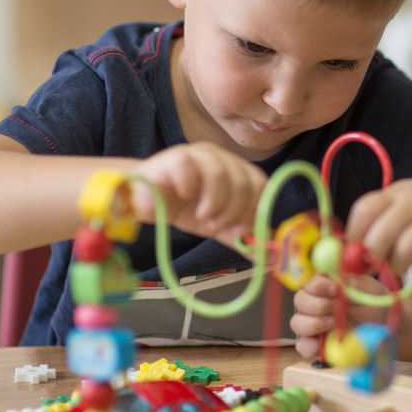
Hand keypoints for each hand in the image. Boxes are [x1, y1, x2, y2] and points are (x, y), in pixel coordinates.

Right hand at [128, 142, 265, 245]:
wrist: (146, 201)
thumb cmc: (184, 209)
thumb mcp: (216, 226)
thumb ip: (239, 237)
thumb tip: (265, 256)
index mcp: (237, 171)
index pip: (259, 184)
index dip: (253, 208)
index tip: (238, 228)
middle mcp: (222, 158)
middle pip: (242, 181)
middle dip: (232, 210)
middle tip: (214, 225)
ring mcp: (198, 154)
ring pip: (219, 173)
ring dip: (214, 202)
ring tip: (202, 217)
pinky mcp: (175, 156)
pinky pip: (188, 166)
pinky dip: (189, 185)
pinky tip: (183, 195)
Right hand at [290, 274, 390, 357]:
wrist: (385, 329)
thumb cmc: (376, 306)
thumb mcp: (368, 290)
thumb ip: (351, 283)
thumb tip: (335, 278)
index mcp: (327, 286)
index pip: (310, 282)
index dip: (318, 285)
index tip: (335, 289)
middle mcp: (317, 304)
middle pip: (300, 300)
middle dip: (317, 304)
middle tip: (336, 307)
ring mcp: (316, 325)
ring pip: (297, 322)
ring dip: (313, 322)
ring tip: (333, 323)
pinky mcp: (318, 346)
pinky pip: (303, 346)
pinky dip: (310, 345)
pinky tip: (326, 341)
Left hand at [346, 176, 411, 277]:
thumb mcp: (400, 205)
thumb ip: (376, 223)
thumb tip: (346, 254)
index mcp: (395, 193)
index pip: (364, 210)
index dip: (353, 235)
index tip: (353, 252)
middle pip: (381, 235)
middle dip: (373, 257)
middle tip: (377, 265)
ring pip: (405, 252)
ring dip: (398, 267)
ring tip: (402, 266)